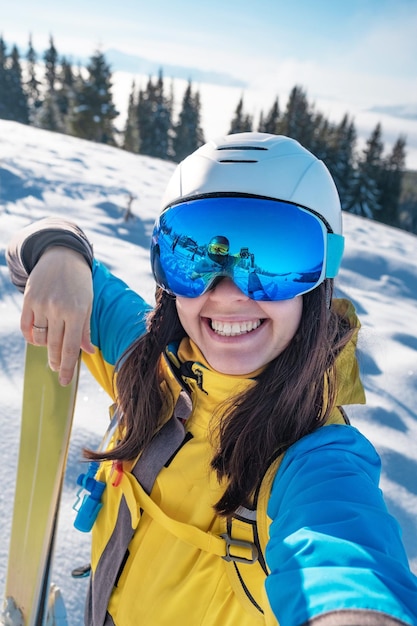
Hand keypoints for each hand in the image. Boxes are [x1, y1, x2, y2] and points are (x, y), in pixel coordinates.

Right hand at [21, 247, 94, 384]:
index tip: (64, 381)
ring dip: (45, 348)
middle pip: (54, 346)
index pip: (70, 347)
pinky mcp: (28, 300)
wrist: (61, 256)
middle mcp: (58, 309)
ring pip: (39, 338)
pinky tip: (37, 340)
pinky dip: (31, 337)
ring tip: (50, 350)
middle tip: (56, 370)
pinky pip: (26, 327)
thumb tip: (88, 351)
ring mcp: (41, 305)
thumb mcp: (88, 303)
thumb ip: (86, 329)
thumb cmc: (79, 282)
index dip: (66, 367)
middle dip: (55, 362)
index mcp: (77, 312)